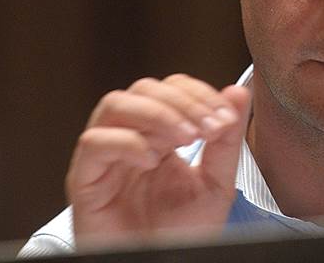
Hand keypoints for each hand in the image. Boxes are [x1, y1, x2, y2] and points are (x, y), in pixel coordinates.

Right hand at [66, 74, 251, 247]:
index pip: (170, 89)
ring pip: (115, 104)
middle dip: (181, 102)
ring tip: (185, 138)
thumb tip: (238, 92)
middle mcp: (130, 139)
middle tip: (206, 127)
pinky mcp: (85, 180)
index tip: (224, 115)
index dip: (197, 94)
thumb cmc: (182, 235)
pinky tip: (151, 160)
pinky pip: (94, 143)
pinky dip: (126, 142)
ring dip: (156, 114)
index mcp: (160, 136)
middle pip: (144, 89)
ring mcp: (106, 157)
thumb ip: (226, 139)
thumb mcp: (216, 184)